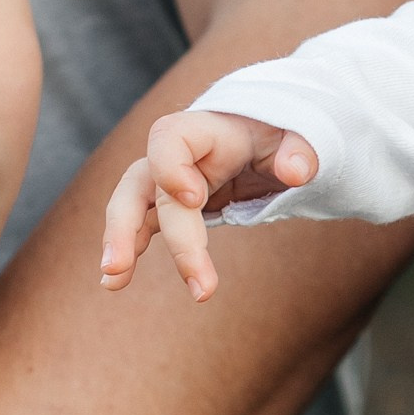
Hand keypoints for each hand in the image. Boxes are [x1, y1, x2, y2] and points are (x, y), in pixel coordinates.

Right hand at [99, 107, 320, 300]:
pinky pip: (142, 225)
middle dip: (134, 228)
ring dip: (120, 243)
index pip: (169, 138)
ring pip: (131, 206)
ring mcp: (169, 179)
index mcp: (206, 131)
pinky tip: (116, 283)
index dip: (171, 167)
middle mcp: (178, 154)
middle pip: (146, 185)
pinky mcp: (171, 204)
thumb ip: (300, 150)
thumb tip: (297, 172)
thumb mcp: (298, 135)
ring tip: (112, 283)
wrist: (267, 138)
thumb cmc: (280, 135)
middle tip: (124, 267)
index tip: (194, 200)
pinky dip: (130, 250)